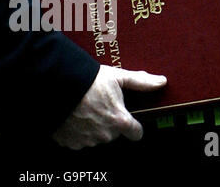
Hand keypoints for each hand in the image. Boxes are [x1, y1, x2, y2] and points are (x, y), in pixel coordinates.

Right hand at [52, 65, 166, 149]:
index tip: (126, 117)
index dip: (133, 125)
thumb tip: (162, 81)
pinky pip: (78, 140)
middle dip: (109, 122)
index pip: (136, 133)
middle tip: (99, 105)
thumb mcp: (117, 77)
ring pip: (95, 137)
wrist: (58, 84)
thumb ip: (141, 82)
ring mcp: (87, 140)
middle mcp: (105, 135)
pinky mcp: (70, 142)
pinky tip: (73, 116)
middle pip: (114, 133)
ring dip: (92, 127)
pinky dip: (76, 131)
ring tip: (83, 108)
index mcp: (120, 121)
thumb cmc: (89, 80)